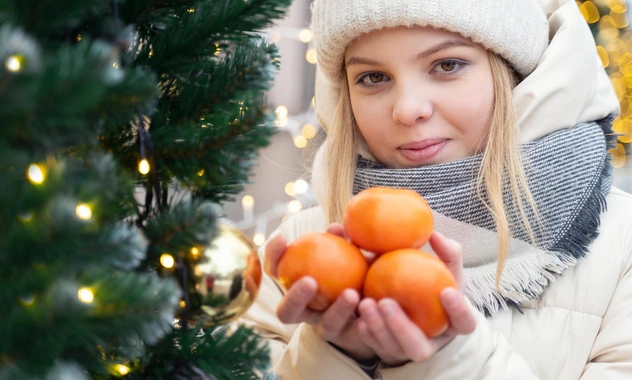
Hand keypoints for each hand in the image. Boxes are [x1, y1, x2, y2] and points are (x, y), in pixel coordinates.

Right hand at [264, 224, 375, 360]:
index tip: (283, 237)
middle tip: (310, 281)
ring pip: (325, 325)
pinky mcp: (350, 338)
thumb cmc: (356, 267)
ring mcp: (326, 327)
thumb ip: (342, 242)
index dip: (273, 255)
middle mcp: (306, 311)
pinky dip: (363, 320)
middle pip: (286, 312)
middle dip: (295, 298)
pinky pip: (354, 333)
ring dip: (337, 310)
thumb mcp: (351, 253)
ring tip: (351, 293)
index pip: (277, 272)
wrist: (375, 304)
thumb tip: (336, 227)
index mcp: (297, 286)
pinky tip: (371, 307)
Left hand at [356, 231, 476, 365]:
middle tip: (386, 302)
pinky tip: (357, 316)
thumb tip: (435, 234)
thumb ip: (446, 252)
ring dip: (377, 327)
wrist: (416, 301)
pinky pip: (375, 346)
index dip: (459, 311)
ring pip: (393, 348)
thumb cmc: (434, 281)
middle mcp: (432, 344)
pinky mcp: (388, 351)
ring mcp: (408, 351)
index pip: (464, 323)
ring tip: (365, 303)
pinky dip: (367, 332)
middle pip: (419, 348)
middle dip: (401, 327)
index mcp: (454, 324)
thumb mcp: (445, 268)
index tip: (446, 290)